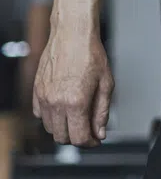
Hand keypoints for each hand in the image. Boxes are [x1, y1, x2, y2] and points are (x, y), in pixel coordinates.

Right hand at [34, 32, 112, 147]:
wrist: (72, 36)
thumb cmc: (91, 55)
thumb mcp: (106, 85)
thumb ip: (102, 112)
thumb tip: (99, 132)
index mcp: (75, 103)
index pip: (79, 138)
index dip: (90, 143)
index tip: (96, 140)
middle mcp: (56, 102)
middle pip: (62, 138)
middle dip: (77, 138)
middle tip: (89, 130)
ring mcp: (43, 97)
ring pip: (50, 128)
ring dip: (63, 128)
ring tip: (78, 117)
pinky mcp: (36, 91)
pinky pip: (39, 115)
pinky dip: (51, 117)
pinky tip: (63, 109)